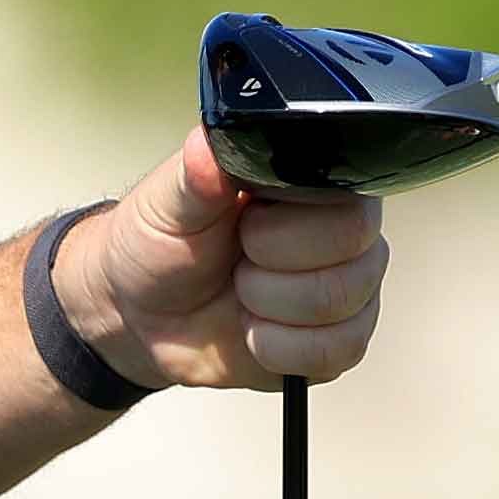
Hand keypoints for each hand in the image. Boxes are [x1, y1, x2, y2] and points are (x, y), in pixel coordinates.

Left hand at [54, 127, 387, 390]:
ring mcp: (349, 286)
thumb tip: (209, 145)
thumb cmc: (161, 243)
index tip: (243, 222)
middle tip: (238, 258)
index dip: (287, 222)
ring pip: (341, 307)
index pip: (347, 200)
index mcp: (314, 180)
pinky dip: (277, 348)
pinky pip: (334, 353)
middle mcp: (344, 229)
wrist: (143, 312)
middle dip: (271, 268)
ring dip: (269, 308)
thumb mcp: (167, 203)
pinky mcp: (339, 340)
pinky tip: (254, 329)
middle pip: (355, 257)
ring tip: (242, 290)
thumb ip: (195, 174)